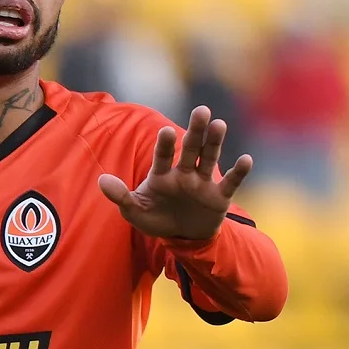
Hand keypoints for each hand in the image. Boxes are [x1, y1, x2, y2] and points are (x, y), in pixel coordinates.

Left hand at [98, 106, 252, 240]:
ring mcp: (202, 183)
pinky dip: (239, 172)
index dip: (165, 145)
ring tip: (220, 125)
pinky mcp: (219, 197)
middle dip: (196, 131)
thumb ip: (120, 196)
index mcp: (162, 174)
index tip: (165, 132)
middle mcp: (184, 173)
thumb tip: (101, 181)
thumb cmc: (156, 219)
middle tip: (201, 111)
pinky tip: (246, 159)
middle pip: (191, 148)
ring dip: (215, 142)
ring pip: (209, 159)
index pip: (163, 156)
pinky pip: (231, 183)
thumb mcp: (134, 211)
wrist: (182, 237)